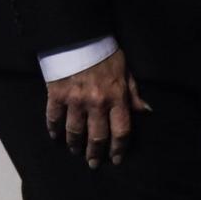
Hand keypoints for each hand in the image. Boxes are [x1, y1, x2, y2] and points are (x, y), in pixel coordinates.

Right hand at [46, 50, 150, 167]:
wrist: (79, 36)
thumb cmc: (106, 53)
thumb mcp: (125, 71)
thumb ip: (133, 93)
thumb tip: (146, 111)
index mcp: (117, 97)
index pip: (121, 131)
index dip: (119, 148)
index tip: (116, 159)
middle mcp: (97, 103)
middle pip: (97, 137)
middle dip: (95, 153)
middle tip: (93, 163)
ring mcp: (75, 100)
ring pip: (75, 132)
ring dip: (75, 145)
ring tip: (75, 151)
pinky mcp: (56, 95)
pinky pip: (54, 118)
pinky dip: (54, 129)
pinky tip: (55, 137)